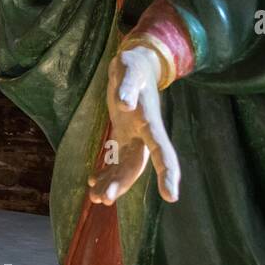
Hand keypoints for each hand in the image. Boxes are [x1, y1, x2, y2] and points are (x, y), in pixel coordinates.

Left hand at [88, 46, 180, 205]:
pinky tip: (93, 180)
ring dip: (112, 182)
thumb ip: (128, 87)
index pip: (163, 151)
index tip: (171, 197)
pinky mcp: (123, 135)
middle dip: (122, 184)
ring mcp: (134, 136)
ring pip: (126, 166)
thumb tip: (125, 104)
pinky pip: (116, 159)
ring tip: (95, 198)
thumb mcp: (129, 71)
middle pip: (137, 165)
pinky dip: (106, 171)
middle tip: (102, 199)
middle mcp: (145, 134)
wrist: (135, 65)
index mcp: (150, 122)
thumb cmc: (133, 67)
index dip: (167, 173)